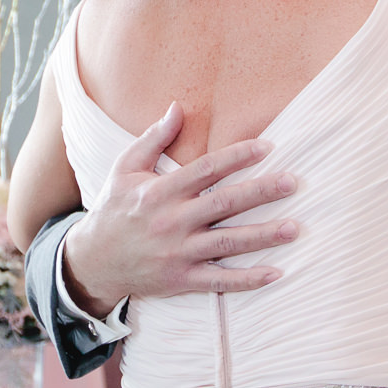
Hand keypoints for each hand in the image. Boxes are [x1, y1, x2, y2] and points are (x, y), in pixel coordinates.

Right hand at [61, 102, 300, 313]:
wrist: (92, 261)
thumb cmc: (114, 209)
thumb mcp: (125, 169)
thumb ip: (153, 139)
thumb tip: (178, 107)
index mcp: (160, 191)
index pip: (206, 169)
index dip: (237, 157)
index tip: (268, 147)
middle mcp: (172, 221)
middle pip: (224, 203)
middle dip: (261, 192)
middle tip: (293, 182)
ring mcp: (178, 252)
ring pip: (228, 242)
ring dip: (263, 236)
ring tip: (294, 227)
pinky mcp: (182, 279)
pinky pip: (220, 280)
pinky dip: (248, 280)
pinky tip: (275, 273)